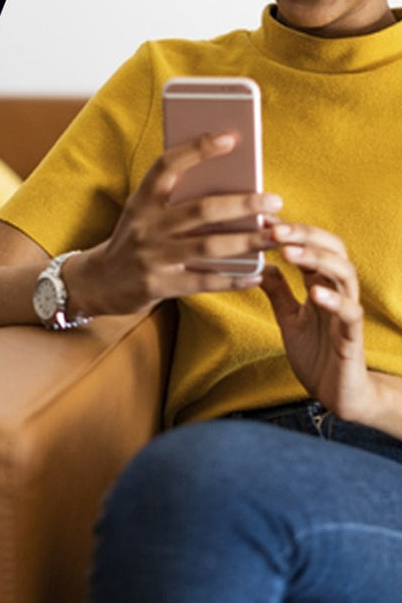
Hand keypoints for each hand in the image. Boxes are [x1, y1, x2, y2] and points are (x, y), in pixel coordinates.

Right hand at [80, 132, 280, 314]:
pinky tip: (257, 274)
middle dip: (242, 204)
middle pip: (200, 210)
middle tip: (273, 200)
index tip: (231, 137)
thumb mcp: (143, 212)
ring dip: (247, 241)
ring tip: (275, 236)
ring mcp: (151, 257)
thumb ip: (175, 199)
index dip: (198, 149)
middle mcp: (145, 226)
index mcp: (141, 201)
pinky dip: (233, 279)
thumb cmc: (134, 239)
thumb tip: (230, 183)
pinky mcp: (158, 285)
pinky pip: (203, 282)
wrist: (98, 282)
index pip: (167, 165)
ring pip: (208, 247)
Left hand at [260, 224, 374, 420]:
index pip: (312, 246)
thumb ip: (278, 291)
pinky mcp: (353, 337)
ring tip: (290, 252)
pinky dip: (333, 300)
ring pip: (345, 274)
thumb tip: (261, 263)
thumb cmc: (315, 353)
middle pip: (332, 250)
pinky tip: (315, 292)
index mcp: (321, 284)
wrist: (335, 394)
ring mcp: (347, 312)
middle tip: (274, 229)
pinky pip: (350, 313)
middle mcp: (337, 292)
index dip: (291, 232)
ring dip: (317, 259)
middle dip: (304, 235)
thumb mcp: (287, 318)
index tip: (262, 220)